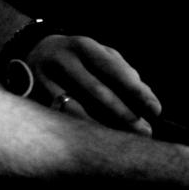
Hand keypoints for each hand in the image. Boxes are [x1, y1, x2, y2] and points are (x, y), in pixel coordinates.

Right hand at [26, 33, 161, 134]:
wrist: (32, 54)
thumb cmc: (79, 59)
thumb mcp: (99, 56)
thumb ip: (124, 73)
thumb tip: (147, 98)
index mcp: (82, 46)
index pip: (113, 69)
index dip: (136, 91)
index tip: (156, 110)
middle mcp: (62, 60)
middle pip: (97, 91)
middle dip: (124, 114)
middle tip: (145, 132)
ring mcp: (44, 80)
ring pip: (78, 110)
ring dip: (104, 129)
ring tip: (124, 143)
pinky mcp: (33, 100)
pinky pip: (61, 121)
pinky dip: (82, 133)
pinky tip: (98, 143)